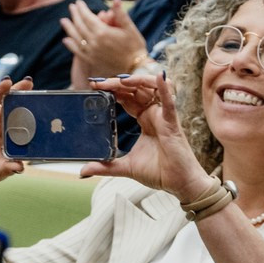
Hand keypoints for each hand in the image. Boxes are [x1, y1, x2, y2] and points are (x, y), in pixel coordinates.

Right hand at [0, 78, 29, 198]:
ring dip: (0, 92)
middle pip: (7, 103)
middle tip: (28, 81)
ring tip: (8, 83)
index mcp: (7, 132)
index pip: (19, 114)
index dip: (27, 104)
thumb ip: (9, 167)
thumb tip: (20, 167)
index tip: (39, 94)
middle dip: (16, 91)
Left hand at [63, 0, 149, 84]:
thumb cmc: (135, 46)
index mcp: (103, 32)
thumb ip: (120, 14)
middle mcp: (94, 42)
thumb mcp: (130, 28)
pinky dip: (71, 45)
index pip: (88, 17)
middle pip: (80, 26)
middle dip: (75, 15)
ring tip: (63, 21)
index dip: (82, 9)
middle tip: (71, 7)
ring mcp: (91, 52)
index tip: (78, 2)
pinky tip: (66, 40)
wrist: (135, 68)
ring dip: (69, 28)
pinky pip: (77, 52)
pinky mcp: (91, 61)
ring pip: (76, 38)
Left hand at [90, 71, 210, 200]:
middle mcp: (154, 114)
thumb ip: (105, 166)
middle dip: (118, 83)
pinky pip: (169, 103)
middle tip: (98, 82)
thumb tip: (83, 171)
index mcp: (145, 120)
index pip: (127, 98)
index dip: (113, 90)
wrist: (179, 185)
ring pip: (151, 89)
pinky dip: (164, 89)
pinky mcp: (172, 123)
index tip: (95, 86)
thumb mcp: (126, 167)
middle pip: (135, 90)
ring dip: (137, 81)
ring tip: (120, 80)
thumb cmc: (160, 173)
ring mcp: (164, 117)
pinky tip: (159, 77)